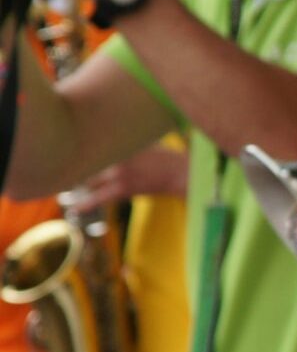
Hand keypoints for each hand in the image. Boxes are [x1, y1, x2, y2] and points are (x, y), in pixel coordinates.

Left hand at [73, 144, 188, 210]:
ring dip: (77, 187)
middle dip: (72, 169)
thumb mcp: (143, 142)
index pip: (90, 145)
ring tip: (65, 193)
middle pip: (85, 163)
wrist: (181, 173)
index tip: (63, 154)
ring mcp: (119, 172)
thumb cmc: (164, 157)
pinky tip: (75, 209)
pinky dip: (86, 204)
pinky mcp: (123, 188)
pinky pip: (99, 197)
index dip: (74, 150)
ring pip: (89, 180)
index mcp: (120, 142)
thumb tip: (104, 145)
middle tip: (60, 174)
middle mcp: (116, 154)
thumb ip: (123, 143)